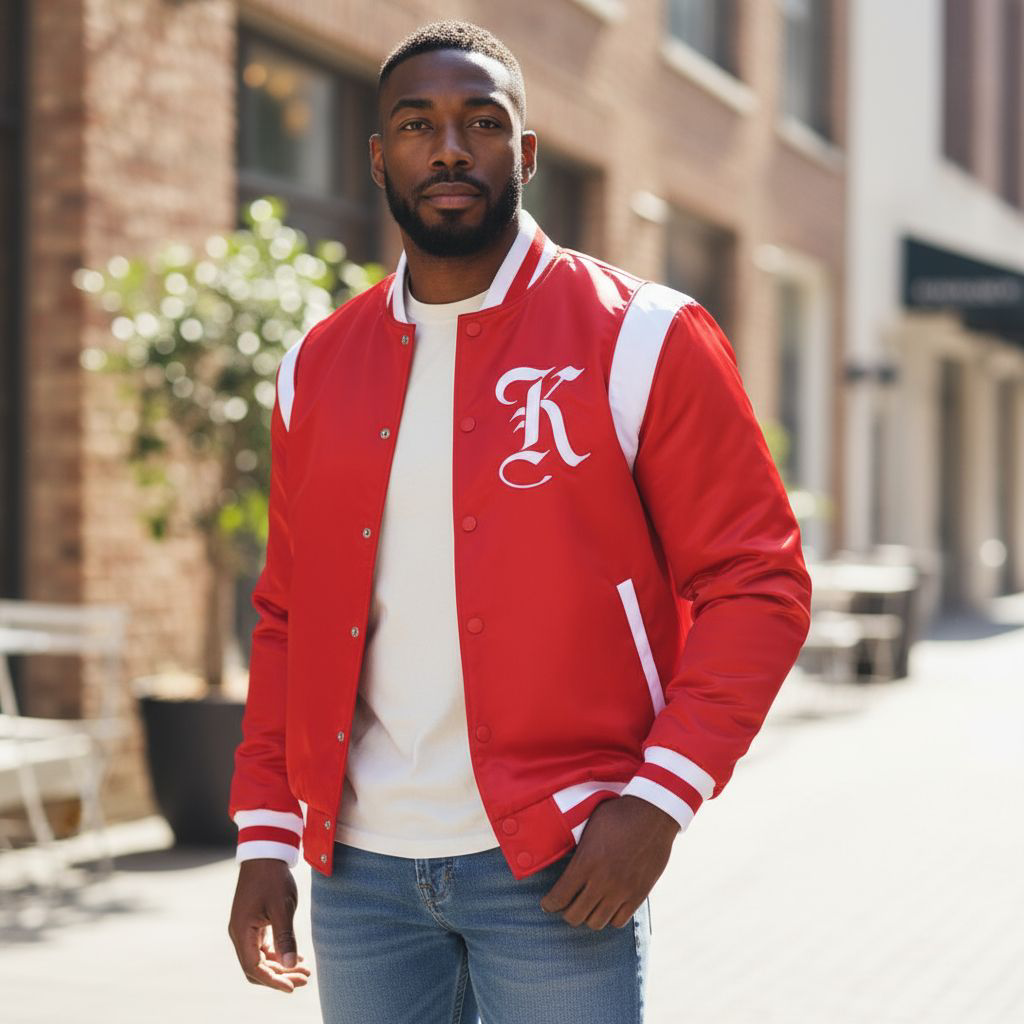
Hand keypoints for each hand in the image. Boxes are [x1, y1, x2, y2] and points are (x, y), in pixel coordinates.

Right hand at [228, 858, 311, 992]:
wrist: (265, 852)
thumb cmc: (273, 878)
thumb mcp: (282, 907)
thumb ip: (285, 937)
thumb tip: (291, 964)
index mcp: (242, 932)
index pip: (254, 968)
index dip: (273, 981)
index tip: (292, 987)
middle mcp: (239, 933)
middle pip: (256, 967)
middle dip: (280, 976)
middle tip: (304, 979)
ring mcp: (245, 928)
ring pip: (261, 957)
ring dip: (281, 965)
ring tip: (304, 970)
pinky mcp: (252, 922)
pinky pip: (263, 946)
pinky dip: (278, 953)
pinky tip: (296, 957)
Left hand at [540, 795, 676, 929]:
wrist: (653, 814)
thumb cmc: (618, 814)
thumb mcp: (589, 825)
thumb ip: (577, 848)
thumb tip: (563, 858)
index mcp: (585, 862)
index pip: (559, 897)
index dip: (549, 904)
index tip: (547, 904)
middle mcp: (602, 881)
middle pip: (575, 916)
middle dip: (566, 912)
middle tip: (567, 904)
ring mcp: (622, 891)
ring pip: (596, 923)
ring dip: (588, 916)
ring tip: (587, 906)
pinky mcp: (639, 894)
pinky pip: (619, 921)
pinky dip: (610, 917)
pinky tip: (607, 906)